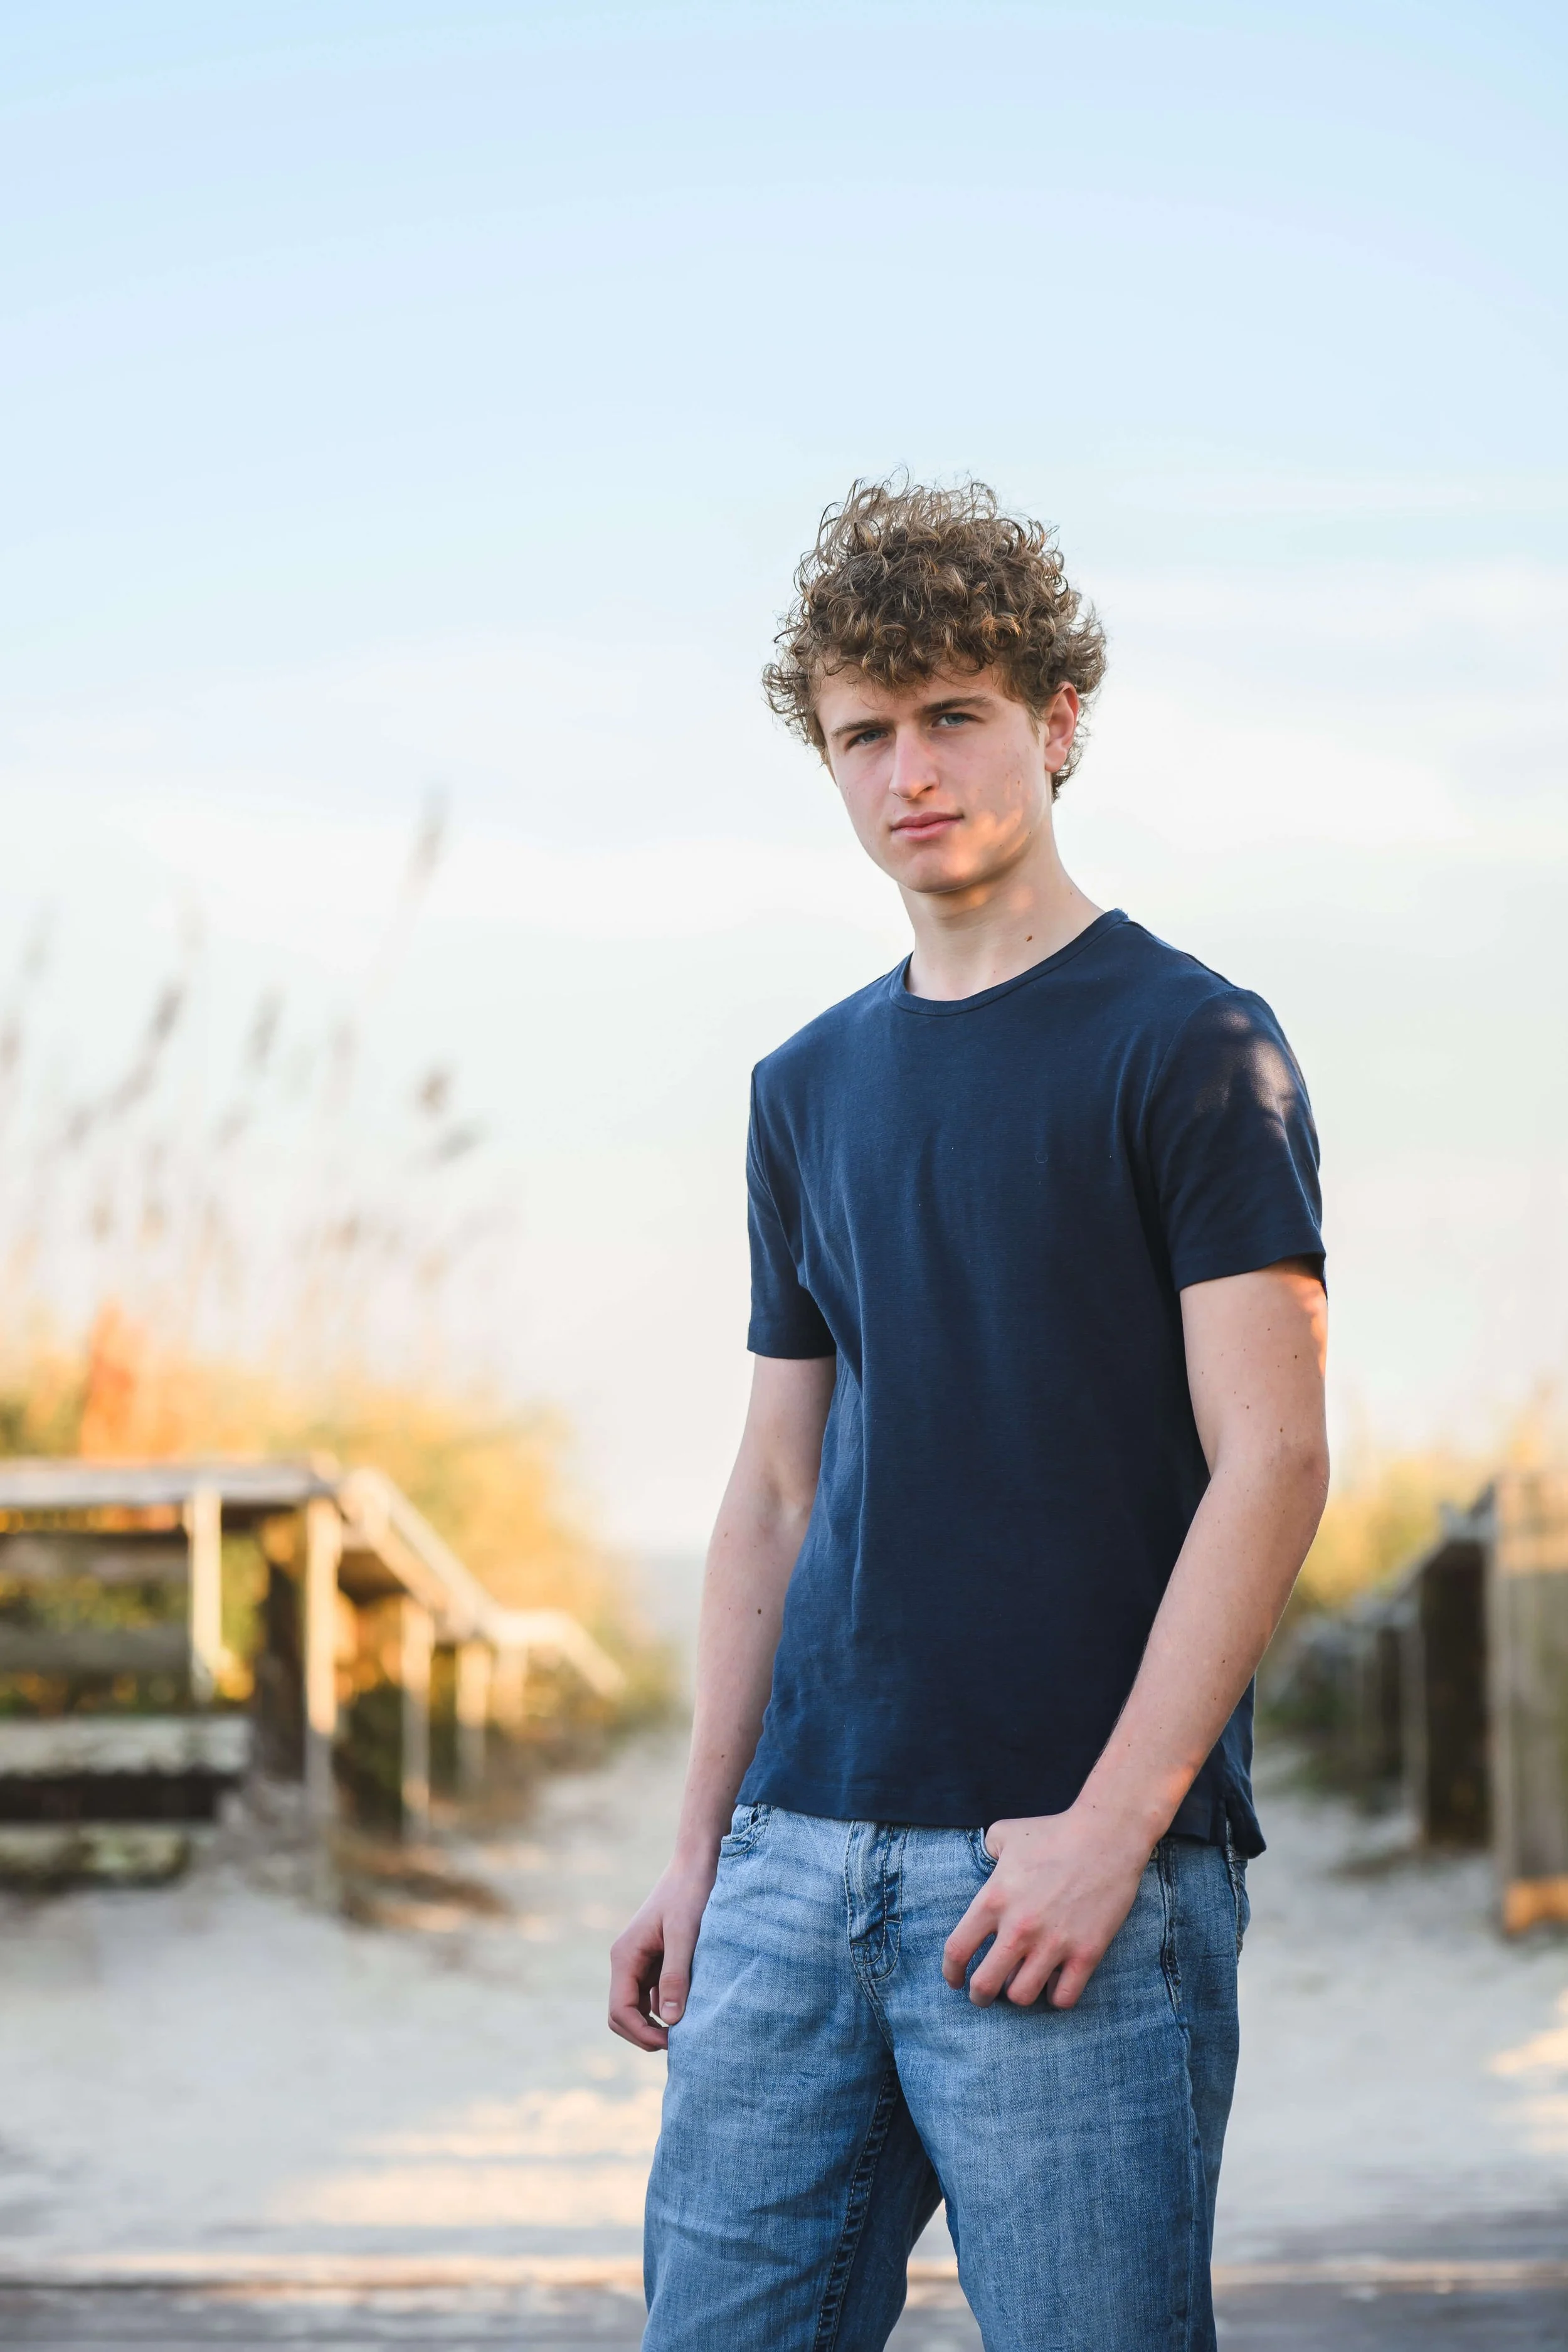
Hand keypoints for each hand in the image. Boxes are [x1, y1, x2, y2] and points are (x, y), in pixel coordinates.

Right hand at [608, 1853, 717, 2050]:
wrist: (698, 1863)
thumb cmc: (691, 1894)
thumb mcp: (686, 1934)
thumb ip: (676, 1976)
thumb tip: (668, 2020)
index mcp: (625, 1956)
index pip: (619, 2012)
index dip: (641, 2033)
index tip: (673, 2041)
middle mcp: (627, 1961)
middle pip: (623, 2015)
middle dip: (645, 2034)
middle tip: (681, 2041)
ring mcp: (641, 1962)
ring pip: (639, 2007)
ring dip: (657, 2022)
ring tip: (689, 2028)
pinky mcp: (656, 1960)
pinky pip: (654, 1995)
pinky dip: (667, 2007)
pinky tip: (692, 2007)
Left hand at [941, 1806, 1151, 2010]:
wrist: (1106, 1835)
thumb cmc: (1053, 1832)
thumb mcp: (1005, 1833)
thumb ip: (986, 1850)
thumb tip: (984, 1864)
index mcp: (994, 1900)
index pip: (957, 1951)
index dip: (951, 1972)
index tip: (955, 1980)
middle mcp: (1019, 1928)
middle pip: (985, 1985)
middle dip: (980, 1996)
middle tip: (984, 1995)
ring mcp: (1054, 1944)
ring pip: (1022, 1997)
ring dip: (1018, 1994)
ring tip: (1021, 1983)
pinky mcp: (1086, 1954)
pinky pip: (1063, 1997)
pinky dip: (1055, 1996)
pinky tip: (1055, 1982)